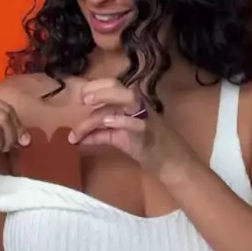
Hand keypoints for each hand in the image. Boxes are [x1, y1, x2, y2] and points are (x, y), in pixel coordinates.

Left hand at [68, 78, 192, 175]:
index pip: (111, 87)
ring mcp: (144, 117)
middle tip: (82, 99)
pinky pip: (136, 123)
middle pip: (117, 87)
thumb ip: (101, 134)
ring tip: (87, 105)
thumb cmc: (147, 148)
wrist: (173, 163)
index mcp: (130, 104)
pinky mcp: (149, 132)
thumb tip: (78, 137)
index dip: (94, 87)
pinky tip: (107, 122)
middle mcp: (137, 105)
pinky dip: (121, 120)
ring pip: (126, 99)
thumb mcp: (120, 139)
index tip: (78, 95)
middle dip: (98, 89)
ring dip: (106, 99)